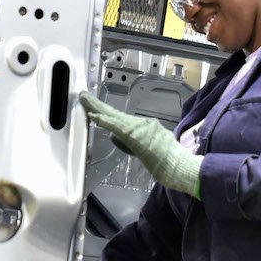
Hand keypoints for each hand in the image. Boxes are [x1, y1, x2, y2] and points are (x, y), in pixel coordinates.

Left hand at [80, 92, 200, 197]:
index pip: (120, 118)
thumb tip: (112, 135)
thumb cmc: (166, 161)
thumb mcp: (147, 149)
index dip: (106, 111)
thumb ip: (129, 142)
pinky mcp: (135, 135)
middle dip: (97, 104)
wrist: (177, 165)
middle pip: (114, 112)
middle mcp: (141, 123)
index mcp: (145, 126)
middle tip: (83, 95)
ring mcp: (139, 127)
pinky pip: (116, 126)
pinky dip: (104, 120)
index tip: (94, 106)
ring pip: (113, 116)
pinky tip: (94, 116)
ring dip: (96, 108)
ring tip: (84, 99)